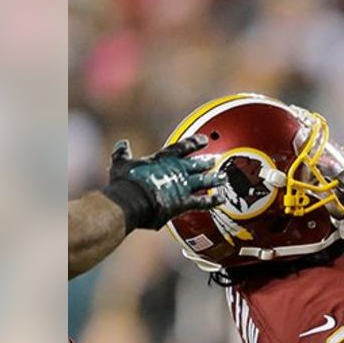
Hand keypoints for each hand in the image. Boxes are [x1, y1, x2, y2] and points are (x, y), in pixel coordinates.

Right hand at [101, 134, 226, 231]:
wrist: (130, 201)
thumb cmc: (124, 183)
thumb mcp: (120, 164)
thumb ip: (122, 154)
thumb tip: (121, 144)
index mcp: (162, 160)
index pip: (182, 147)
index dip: (195, 142)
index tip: (206, 140)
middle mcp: (176, 171)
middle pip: (197, 164)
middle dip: (207, 162)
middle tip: (216, 160)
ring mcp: (182, 186)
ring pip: (204, 181)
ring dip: (214, 179)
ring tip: (223, 178)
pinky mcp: (184, 202)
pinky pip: (203, 201)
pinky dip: (213, 200)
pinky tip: (221, 199)